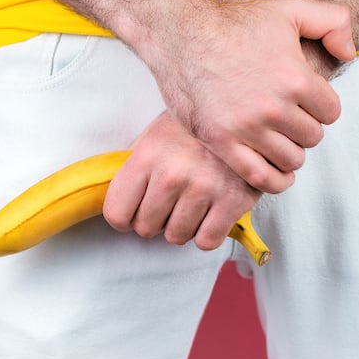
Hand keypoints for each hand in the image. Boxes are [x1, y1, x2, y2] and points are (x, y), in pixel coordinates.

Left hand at [103, 110, 261, 250]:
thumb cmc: (193, 130)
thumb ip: (134, 168)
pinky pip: (207, 241)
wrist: (243, 117)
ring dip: (183, 226)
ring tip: (193, 204)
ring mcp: (202, 188)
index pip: (116, 214)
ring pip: (176, 237)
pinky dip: (208, 233)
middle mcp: (171, 174)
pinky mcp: (232, 201)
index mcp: (146, 156)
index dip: (126, 218)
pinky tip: (211, 214)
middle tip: (172, 202)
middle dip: (156, 221)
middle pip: (146, 229)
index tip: (138, 210)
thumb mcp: (154, 136)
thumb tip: (117, 200)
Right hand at [133, 0, 355, 194]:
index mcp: (296, 78)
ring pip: (290, 159)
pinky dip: (274, 179)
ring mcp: (246, 128)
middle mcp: (273, 107)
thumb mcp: (290, 9)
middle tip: (287, 115)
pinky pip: (260, 177)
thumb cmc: (232, 21)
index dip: (320, 105)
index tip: (304, 100)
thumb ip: (333, 22)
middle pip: (312, 137)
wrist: (180, 31)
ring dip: (288, 150)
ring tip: (277, 136)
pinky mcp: (221, 142)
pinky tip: (275, 171)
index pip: (331, 112)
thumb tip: (349, 53)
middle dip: (303, 126)